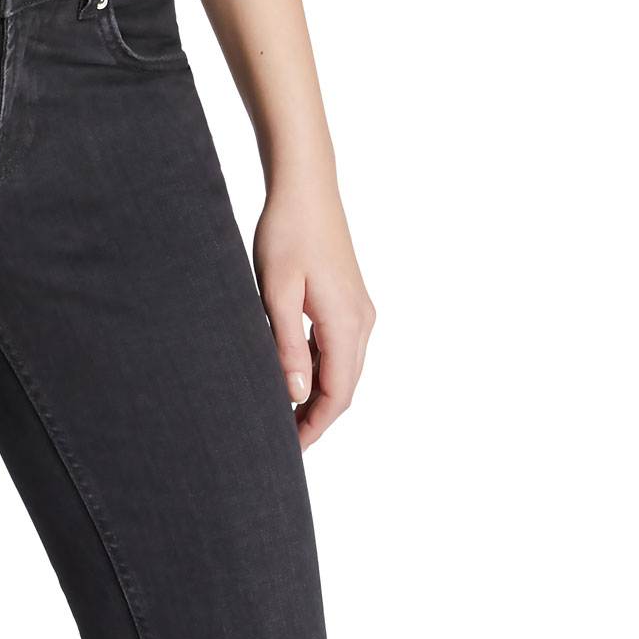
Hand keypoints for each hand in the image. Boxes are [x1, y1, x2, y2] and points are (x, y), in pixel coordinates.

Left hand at [253, 170, 373, 449]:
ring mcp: (359, 311)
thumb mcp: (276, 292)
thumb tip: (296, 395)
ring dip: (318, 396)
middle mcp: (362, 322)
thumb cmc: (286, 233)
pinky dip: (320, 371)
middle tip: (281, 443)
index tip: (288, 450)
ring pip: (343, 370)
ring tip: (283, 416)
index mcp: (346, 324)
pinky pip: (339, 349)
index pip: (337, 395)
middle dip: (316, 419)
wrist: (305, 188)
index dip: (314, 427)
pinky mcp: (350, 301)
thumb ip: (285, 346)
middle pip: (344, 389)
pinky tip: (293, 378)